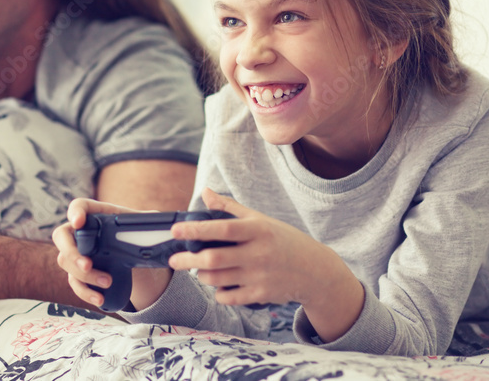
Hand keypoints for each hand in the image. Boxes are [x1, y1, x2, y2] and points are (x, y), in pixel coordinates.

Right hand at [52, 198, 172, 310]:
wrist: (129, 254)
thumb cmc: (131, 233)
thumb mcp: (139, 225)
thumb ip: (148, 220)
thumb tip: (159, 220)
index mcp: (95, 214)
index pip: (78, 206)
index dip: (75, 212)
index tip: (79, 222)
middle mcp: (79, 231)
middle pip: (62, 236)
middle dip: (71, 252)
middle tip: (87, 265)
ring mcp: (75, 252)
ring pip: (65, 262)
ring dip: (83, 276)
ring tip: (106, 283)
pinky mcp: (77, 272)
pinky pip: (74, 282)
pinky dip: (85, 292)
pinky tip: (100, 299)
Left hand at [169, 188, 333, 306]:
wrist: (315, 270)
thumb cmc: (282, 239)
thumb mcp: (260, 219)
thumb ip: (230, 207)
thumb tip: (205, 192)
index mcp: (257, 230)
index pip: (222, 228)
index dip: (197, 230)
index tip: (175, 230)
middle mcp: (258, 253)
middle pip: (214, 259)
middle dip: (189, 260)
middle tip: (173, 259)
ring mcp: (260, 276)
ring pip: (218, 279)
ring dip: (202, 275)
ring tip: (199, 269)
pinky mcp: (261, 295)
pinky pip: (228, 297)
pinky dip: (218, 291)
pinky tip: (218, 284)